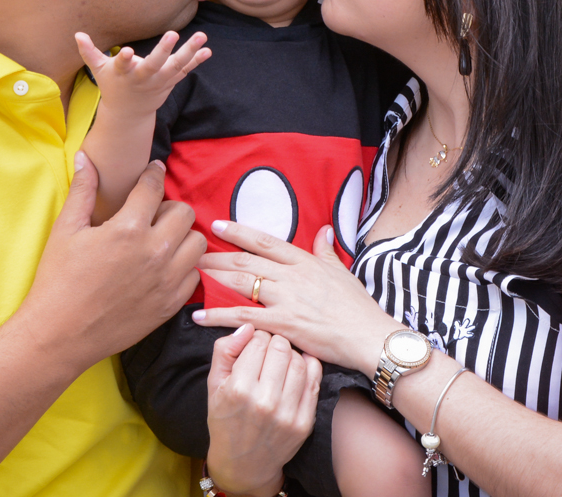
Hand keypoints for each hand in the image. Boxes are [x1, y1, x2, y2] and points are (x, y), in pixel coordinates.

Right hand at [18, 153, 205, 369]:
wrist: (60, 335)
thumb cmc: (58, 280)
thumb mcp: (66, 230)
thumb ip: (83, 191)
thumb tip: (86, 158)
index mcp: (128, 229)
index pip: (154, 187)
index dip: (154, 174)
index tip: (154, 171)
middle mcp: (154, 252)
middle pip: (184, 212)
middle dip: (169, 207)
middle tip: (152, 213)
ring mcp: (166, 281)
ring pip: (197, 242)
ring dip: (182, 236)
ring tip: (160, 240)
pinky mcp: (170, 305)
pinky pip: (194, 275)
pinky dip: (183, 267)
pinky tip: (162, 267)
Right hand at [76, 30, 209, 116]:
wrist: (128, 114)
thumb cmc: (113, 85)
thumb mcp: (98, 71)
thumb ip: (89, 52)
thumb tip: (77, 34)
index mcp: (124, 73)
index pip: (122, 65)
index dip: (124, 59)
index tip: (126, 51)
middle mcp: (143, 78)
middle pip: (154, 65)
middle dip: (163, 50)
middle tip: (173, 33)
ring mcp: (159, 81)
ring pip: (175, 66)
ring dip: (189, 52)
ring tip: (202, 36)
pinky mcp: (169, 82)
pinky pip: (185, 71)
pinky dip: (196, 61)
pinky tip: (208, 50)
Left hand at [193, 222, 400, 376]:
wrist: (368, 335)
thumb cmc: (358, 307)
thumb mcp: (342, 271)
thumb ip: (326, 250)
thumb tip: (323, 229)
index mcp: (304, 261)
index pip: (264, 241)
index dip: (238, 232)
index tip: (217, 225)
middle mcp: (291, 275)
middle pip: (246, 260)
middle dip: (217, 254)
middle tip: (194, 251)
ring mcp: (285, 299)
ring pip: (241, 282)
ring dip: (214, 278)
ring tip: (192, 274)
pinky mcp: (281, 324)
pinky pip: (243, 317)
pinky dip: (218, 315)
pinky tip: (199, 316)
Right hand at [205, 324, 321, 496]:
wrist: (243, 464)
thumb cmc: (225, 420)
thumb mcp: (214, 384)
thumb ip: (224, 351)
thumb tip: (246, 327)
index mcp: (238, 389)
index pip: (258, 341)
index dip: (256, 338)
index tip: (254, 345)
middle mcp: (264, 401)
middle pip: (280, 347)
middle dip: (274, 343)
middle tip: (268, 350)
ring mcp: (287, 413)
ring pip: (299, 361)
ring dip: (291, 354)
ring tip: (281, 360)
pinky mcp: (304, 422)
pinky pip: (314, 380)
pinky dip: (308, 367)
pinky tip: (297, 368)